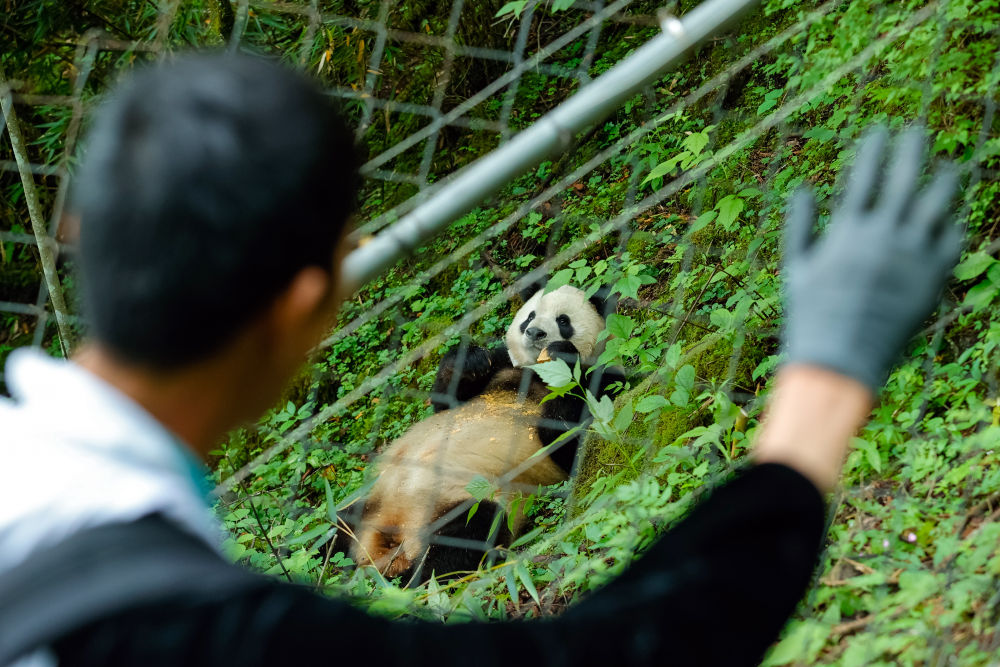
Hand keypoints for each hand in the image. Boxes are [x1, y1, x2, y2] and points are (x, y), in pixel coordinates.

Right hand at [782, 126, 962, 392]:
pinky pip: (952, 239)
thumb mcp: (795, 266)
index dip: (873, 149)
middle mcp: (883, 235)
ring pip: (937, 203)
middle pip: (904, 178)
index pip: (864, 175)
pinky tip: (952, 216)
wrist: (841, 356)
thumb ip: (800, 224)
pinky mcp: (934, 276)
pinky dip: (952, 223)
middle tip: (917, 130)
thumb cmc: (812, 312)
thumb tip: (803, 187)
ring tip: (949, 167)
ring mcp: (912, 254)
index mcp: (848, 230)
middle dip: (911, 149)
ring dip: (945, 180)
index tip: (879, 129)